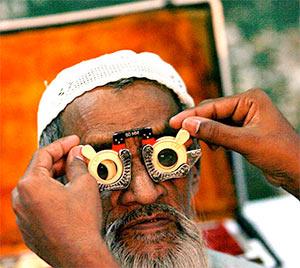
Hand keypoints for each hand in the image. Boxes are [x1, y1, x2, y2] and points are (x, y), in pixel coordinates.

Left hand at [12, 135, 117, 266]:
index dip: (62, 144)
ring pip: (38, 186)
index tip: (74, 140)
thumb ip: (78, 163)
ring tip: (74, 173)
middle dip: (60, 160)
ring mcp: (21, 214)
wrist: (79, 255)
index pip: (44, 154)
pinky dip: (51, 192)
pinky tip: (67, 193)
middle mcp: (20, 198)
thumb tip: (77, 153)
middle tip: (78, 156)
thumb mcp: (84, 184)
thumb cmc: (81, 220)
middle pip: (39, 169)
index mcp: (30, 184)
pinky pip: (37, 202)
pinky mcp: (28, 226)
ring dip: (55, 176)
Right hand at [170, 88, 299, 198]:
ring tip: (203, 145)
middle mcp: (246, 105)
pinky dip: (215, 139)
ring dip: (207, 133)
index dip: (192, 116)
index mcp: (250, 99)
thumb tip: (188, 124)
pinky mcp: (243, 130)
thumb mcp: (245, 142)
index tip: (174, 123)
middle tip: (183, 136)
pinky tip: (216, 147)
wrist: (297, 171)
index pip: (213, 106)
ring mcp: (245, 117)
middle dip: (198, 125)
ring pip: (215, 122)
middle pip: (212, 112)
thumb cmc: (280, 153)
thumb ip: (215, 132)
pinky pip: (222, 131)